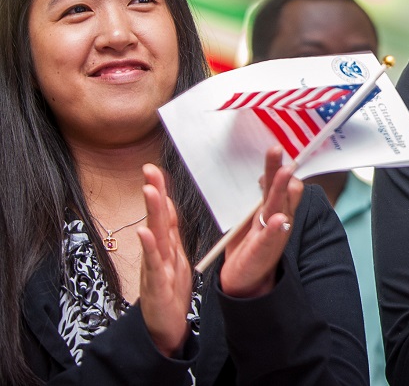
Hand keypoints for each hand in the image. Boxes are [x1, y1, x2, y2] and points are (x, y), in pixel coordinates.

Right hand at [137, 164, 194, 355]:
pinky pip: (152, 264)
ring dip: (152, 213)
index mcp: (167, 247)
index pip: (165, 214)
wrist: (164, 328)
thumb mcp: (174, 259)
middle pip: (157, 219)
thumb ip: (170, 234)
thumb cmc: (170, 293)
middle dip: (155, 193)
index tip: (156, 169)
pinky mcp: (155, 285)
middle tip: (150, 169)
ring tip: (149, 190)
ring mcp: (155, 268)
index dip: (162, 192)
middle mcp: (159, 254)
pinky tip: (144, 233)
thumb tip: (167, 206)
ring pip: (155, 236)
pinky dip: (149, 248)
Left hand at [219, 147, 302, 297]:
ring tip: (286, 174)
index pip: (278, 183)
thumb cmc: (252, 247)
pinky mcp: (264, 251)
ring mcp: (273, 234)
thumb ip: (263, 197)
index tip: (274, 149)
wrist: (248, 281)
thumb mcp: (256, 218)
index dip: (276, 167)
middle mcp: (278, 219)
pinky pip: (271, 238)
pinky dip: (276, 228)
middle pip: (281, 190)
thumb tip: (267, 173)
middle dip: (280, 171)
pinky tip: (280, 219)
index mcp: (273, 210)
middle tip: (279, 150)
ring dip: (282, 190)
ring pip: (279, 208)